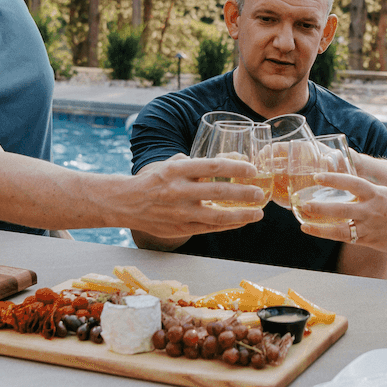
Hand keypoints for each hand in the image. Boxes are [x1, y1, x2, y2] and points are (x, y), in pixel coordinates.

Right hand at [130, 153, 265, 241]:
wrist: (126, 203)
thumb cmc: (154, 180)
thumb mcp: (171, 164)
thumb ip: (197, 162)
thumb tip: (230, 158)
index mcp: (177, 170)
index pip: (212, 166)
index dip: (235, 167)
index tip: (252, 169)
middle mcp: (179, 190)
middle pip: (219, 191)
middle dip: (244, 193)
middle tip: (260, 192)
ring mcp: (180, 212)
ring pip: (218, 215)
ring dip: (242, 214)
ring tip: (258, 212)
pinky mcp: (180, 228)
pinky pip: (210, 228)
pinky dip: (228, 225)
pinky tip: (241, 222)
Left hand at [299, 171, 386, 251]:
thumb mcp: (386, 192)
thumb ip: (366, 191)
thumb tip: (346, 184)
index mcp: (376, 193)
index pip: (351, 182)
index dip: (333, 179)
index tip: (317, 177)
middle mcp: (371, 210)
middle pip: (340, 209)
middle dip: (320, 208)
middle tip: (304, 204)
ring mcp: (370, 227)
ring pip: (340, 229)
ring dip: (320, 227)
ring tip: (304, 225)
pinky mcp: (370, 240)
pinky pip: (347, 238)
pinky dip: (332, 235)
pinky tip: (319, 233)